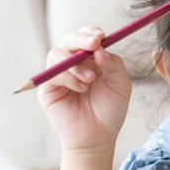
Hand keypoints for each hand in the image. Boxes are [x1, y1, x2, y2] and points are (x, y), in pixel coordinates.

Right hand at [37, 25, 132, 152]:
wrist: (98, 136)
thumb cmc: (110, 110)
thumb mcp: (121, 85)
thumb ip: (114, 64)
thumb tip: (100, 48)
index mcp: (92, 59)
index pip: (88, 37)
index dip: (92, 32)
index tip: (102, 36)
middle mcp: (74, 63)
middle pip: (70, 39)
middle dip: (82, 39)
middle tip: (94, 43)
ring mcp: (59, 74)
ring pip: (58, 53)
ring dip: (76, 64)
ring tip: (90, 80)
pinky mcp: (48, 86)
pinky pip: (52, 71)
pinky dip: (69, 77)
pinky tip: (81, 89)